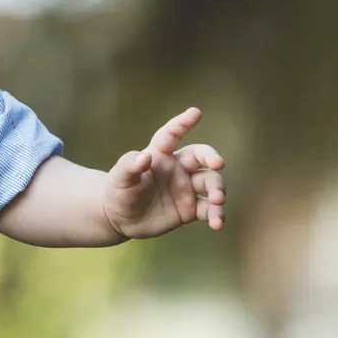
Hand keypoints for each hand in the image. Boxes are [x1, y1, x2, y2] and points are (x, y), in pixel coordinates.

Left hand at [102, 107, 226, 238]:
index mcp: (159, 154)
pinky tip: (218, 224)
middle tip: (219, 164)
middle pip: (200, 157)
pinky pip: (208, 209)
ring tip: (217, 201)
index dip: (182, 123)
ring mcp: (186, 187)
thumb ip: (129, 166)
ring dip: (218, 189)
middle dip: (212, 157)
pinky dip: (216, 215)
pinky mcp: (190, 208)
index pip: (171, 134)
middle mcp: (177, 168)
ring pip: (210, 182)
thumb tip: (144, 157)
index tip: (195, 112)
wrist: (121, 219)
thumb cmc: (119, 191)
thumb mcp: (120, 178)